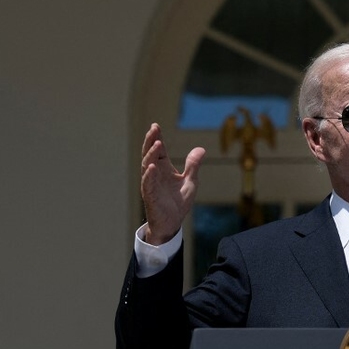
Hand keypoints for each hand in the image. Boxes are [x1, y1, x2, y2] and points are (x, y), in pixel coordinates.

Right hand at [140, 123, 204, 243]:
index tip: (155, 125)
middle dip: (151, 141)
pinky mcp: (150, 196)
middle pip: (150, 154)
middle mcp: (155, 174)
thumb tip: (201, 149)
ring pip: (147, 167)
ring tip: (157, 144)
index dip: (157, 138)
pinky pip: (148, 184)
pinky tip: (152, 167)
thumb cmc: (178, 202)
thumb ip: (193, 166)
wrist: (172, 223)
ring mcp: (151, 184)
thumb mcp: (190, 181)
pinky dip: (149, 176)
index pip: (159, 151)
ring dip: (151, 155)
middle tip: (153, 129)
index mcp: (164, 169)